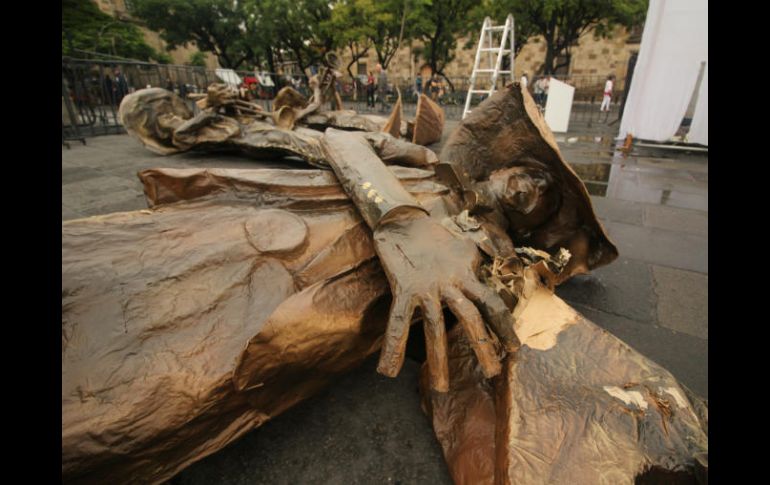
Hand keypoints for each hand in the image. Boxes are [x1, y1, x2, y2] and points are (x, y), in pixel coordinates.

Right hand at [373, 210, 519, 391]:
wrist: (404, 219)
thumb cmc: (435, 236)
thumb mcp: (464, 250)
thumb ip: (475, 268)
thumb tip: (484, 280)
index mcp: (466, 275)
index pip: (492, 303)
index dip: (504, 326)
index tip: (514, 349)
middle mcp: (450, 283)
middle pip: (471, 318)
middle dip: (482, 346)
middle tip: (493, 374)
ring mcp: (426, 287)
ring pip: (435, 327)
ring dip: (438, 359)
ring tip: (440, 389)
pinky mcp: (404, 288)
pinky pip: (398, 321)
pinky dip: (392, 347)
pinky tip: (388, 371)